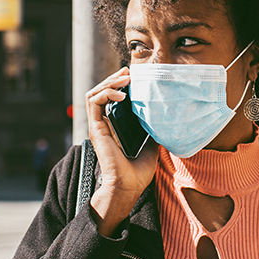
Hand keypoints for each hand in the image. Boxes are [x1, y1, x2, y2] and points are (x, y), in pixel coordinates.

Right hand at [85, 67, 157, 235]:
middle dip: (114, 78)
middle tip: (129, 72)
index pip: (112, 98)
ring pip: (95, 93)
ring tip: (126, 78)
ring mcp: (98, 125)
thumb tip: (165, 118)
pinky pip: (94, 102)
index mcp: (115, 126)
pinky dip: (106, 93)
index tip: (134, 77)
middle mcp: (104, 123)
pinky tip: (121, 94)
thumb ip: (152, 130)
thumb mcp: (151, 145)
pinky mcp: (95, 128)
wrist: (129, 186)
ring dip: (109, 82)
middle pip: (102, 91)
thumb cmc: (138, 171)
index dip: (120, 84)